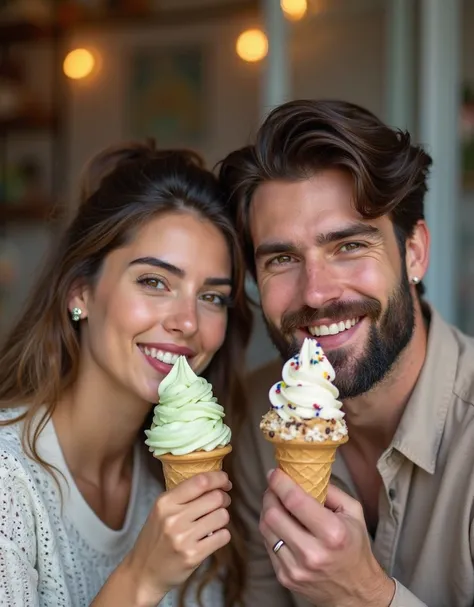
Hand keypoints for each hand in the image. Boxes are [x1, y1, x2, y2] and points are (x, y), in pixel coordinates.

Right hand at [123, 471, 231, 605]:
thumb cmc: (156, 538)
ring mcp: (183, 538)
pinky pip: (223, 536)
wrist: (143, 573)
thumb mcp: (161, 511)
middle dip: (224, 498)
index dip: (219, 478)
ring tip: (213, 522)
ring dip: (222, 518)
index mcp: (165, 502)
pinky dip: (222, 535)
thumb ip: (183, 495)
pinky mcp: (193, 556)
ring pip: (222, 516)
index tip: (225, 481)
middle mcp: (173, 518)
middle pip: (216, 497)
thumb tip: (214, 481)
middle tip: (221, 503)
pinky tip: (212, 537)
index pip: (200, 481)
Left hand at [259, 469, 394, 606]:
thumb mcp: (353, 513)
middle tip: (274, 487)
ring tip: (275, 502)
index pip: (295, 501)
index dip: (280, 483)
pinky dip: (270, 529)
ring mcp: (296, 568)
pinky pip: (267, 545)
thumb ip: (331, 490)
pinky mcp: (285, 578)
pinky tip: (280, 524)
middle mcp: (312, 554)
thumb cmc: (355, 548)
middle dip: (269, 495)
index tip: (274, 472)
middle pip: (273, 515)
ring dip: (266, 511)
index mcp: (332, 534)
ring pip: (265, 529)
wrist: (356, 592)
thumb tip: (305, 474)